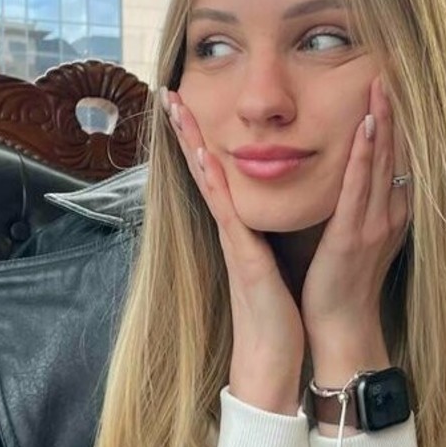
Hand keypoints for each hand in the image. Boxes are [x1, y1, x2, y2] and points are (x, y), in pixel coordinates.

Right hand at [163, 88, 304, 410]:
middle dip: (185, 130)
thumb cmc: (278, 314)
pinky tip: (202, 155)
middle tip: (167, 90)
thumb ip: (269, 239)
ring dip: (189, 142)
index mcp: (241, 229)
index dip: (203, 140)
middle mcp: (230, 228)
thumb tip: (273, 218)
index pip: (219, 174)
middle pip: (203, 167)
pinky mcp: (240, 254)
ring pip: (207, 180)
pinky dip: (212, 180)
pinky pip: (224, 209)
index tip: (190, 106)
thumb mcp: (275, 264)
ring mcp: (230, 239)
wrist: (270, 356)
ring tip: (174, 107)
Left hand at [300, 76, 411, 346]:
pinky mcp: (355, 235)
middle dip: (395, 107)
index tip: (393, 81)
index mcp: (390, 213)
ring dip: (383, 118)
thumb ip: (356, 205)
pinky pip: (360, 186)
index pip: (397, 156)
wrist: (340, 327)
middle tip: (392, 64)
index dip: (399, 119)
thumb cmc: (340, 284)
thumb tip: (350, 175)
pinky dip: (365, 153)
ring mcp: (375, 224)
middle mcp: (390, 214)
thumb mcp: (354, 236)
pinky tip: (366, 125)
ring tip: (382, 80)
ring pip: (381, 161)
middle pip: (396, 151)